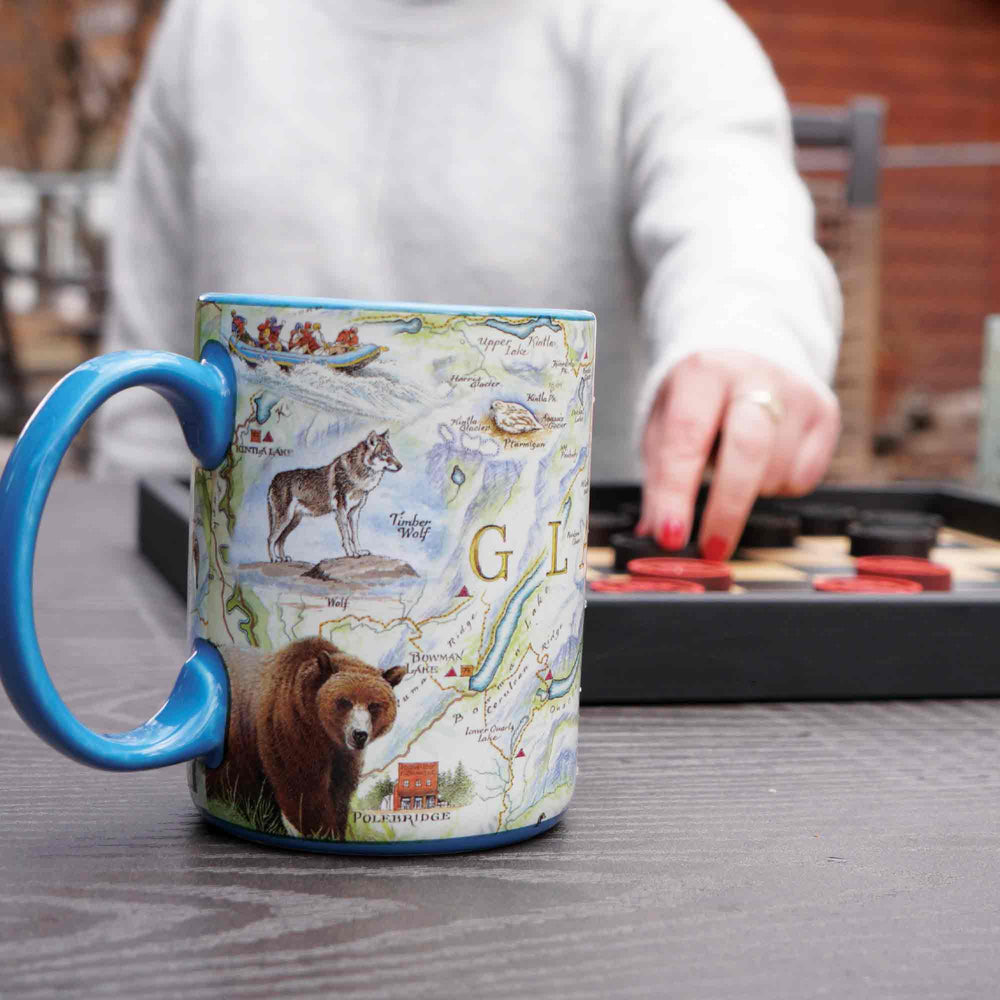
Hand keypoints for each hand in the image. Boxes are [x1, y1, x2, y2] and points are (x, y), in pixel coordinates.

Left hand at [638, 350, 840, 560]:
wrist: (747, 352)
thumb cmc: (698, 401)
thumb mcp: (665, 427)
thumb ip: (659, 479)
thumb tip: (652, 533)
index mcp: (703, 372)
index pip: (687, 437)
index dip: (677, 492)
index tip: (671, 536)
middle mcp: (754, 374)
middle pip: (748, 450)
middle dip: (727, 509)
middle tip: (711, 549)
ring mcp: (798, 391)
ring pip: (775, 471)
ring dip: (750, 493)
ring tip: (733, 469)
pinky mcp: (826, 412)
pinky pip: (803, 478)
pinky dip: (778, 486)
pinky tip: (763, 462)